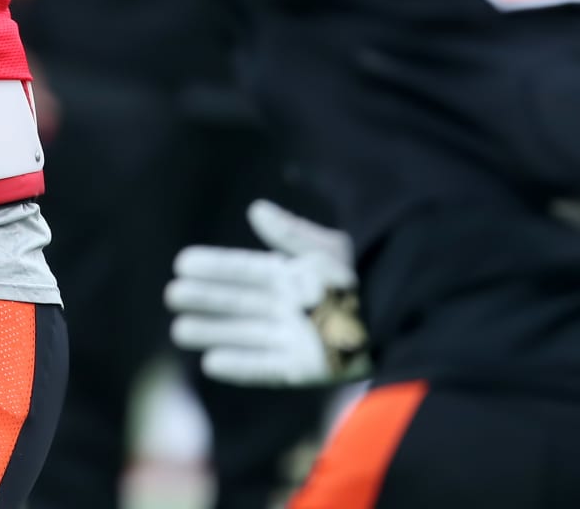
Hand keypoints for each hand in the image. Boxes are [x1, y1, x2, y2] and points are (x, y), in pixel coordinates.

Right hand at [164, 199, 368, 387]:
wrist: (407, 319)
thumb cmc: (371, 280)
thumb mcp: (332, 252)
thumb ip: (294, 235)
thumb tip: (256, 209)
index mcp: (293, 276)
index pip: (245, 270)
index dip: (215, 266)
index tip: (182, 263)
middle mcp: (288, 307)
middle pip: (238, 303)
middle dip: (205, 299)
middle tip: (172, 295)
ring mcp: (295, 339)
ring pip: (244, 335)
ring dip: (213, 333)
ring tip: (179, 330)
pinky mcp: (305, 369)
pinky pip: (266, 369)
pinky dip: (240, 367)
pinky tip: (211, 364)